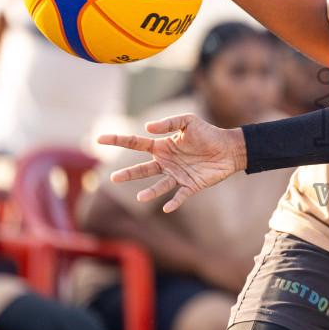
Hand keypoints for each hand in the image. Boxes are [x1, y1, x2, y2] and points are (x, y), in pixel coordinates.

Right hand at [97, 114, 246, 211]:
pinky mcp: (191, 185)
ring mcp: (177, 175)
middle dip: (128, 174)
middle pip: (142, 169)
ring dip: (150, 192)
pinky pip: (180, 196)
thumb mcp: (188, 121)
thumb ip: (169, 123)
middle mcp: (166, 162)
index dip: (117, 140)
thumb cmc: (208, 133)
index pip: (135, 143)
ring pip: (159, 186)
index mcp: (162, 146)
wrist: (229, 148)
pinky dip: (174, 202)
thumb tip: (147, 127)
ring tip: (141, 197)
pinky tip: (168, 208)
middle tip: (113, 178)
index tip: (99, 139)